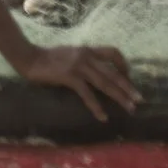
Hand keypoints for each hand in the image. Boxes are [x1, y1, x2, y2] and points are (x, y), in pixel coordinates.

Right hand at [16, 43, 140, 121]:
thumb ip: (83, 59)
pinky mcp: (70, 77)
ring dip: (119, 97)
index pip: (113, 53)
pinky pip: (88, 94)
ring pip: (105, 83)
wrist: (28, 57)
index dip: (124, 65)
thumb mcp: (69, 54)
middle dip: (128, 87)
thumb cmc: (46, 58)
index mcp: (87, 50)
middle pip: (113, 73)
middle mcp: (87, 56)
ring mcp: (79, 66)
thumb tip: (94, 71)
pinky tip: (102, 117)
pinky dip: (96, 106)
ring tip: (129, 108)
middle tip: (140, 100)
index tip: (129, 77)